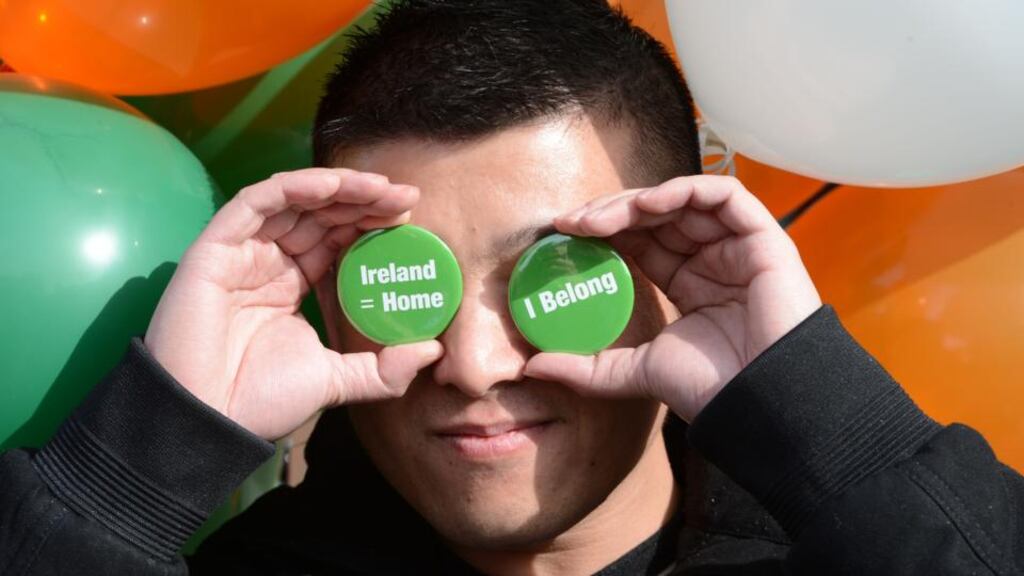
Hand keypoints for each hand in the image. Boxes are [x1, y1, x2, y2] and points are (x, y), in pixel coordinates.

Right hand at [145, 168, 442, 439]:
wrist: (208, 421)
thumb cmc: (259, 402)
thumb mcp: (336, 381)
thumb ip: (384, 369)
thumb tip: (433, 351)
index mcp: (291, 284)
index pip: (335, 238)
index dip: (370, 222)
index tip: (409, 216)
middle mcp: (268, 261)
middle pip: (320, 214)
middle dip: (364, 200)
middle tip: (406, 197)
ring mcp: (241, 252)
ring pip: (293, 201)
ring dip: (339, 187)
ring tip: (381, 187)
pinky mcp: (215, 248)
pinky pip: (256, 202)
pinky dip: (293, 188)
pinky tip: (331, 186)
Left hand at [524, 175, 820, 421]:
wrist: (762, 402)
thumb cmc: (712, 388)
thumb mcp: (635, 372)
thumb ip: (587, 368)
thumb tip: (533, 367)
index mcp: (689, 283)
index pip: (641, 241)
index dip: (603, 231)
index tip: (562, 235)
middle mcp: (712, 259)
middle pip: (656, 217)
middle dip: (610, 213)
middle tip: (570, 223)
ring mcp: (738, 246)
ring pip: (682, 200)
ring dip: (635, 200)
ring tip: (597, 218)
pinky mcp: (763, 237)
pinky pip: (723, 194)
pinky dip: (682, 191)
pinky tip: (646, 205)